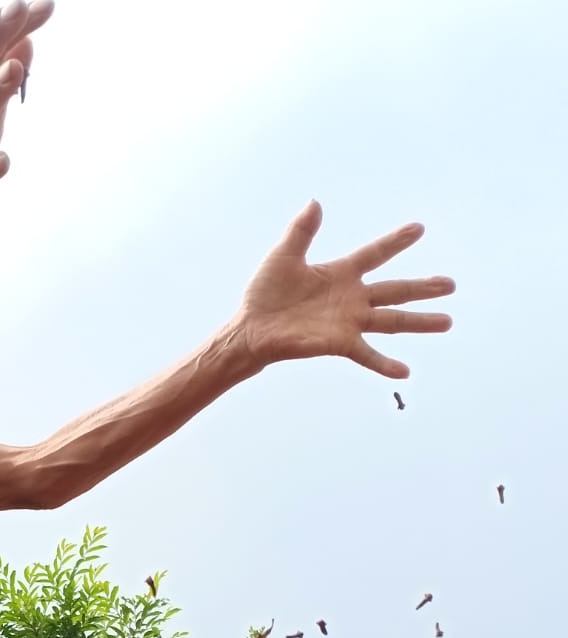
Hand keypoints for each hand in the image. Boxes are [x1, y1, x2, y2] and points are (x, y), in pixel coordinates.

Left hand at [234, 201, 454, 377]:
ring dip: (419, 322)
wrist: (251, 329)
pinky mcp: (338, 342)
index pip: (375, 254)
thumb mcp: (283, 256)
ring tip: (447, 322)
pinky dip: (384, 363)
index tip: (418, 228)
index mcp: (340, 273)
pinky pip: (366, 353)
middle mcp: (351, 298)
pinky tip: (404, 371)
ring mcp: (348, 322)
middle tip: (451, 284)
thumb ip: (301, 231)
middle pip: (395, 290)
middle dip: (423, 288)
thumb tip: (314, 202)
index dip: (395, 242)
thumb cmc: (264, 294)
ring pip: (391, 320)